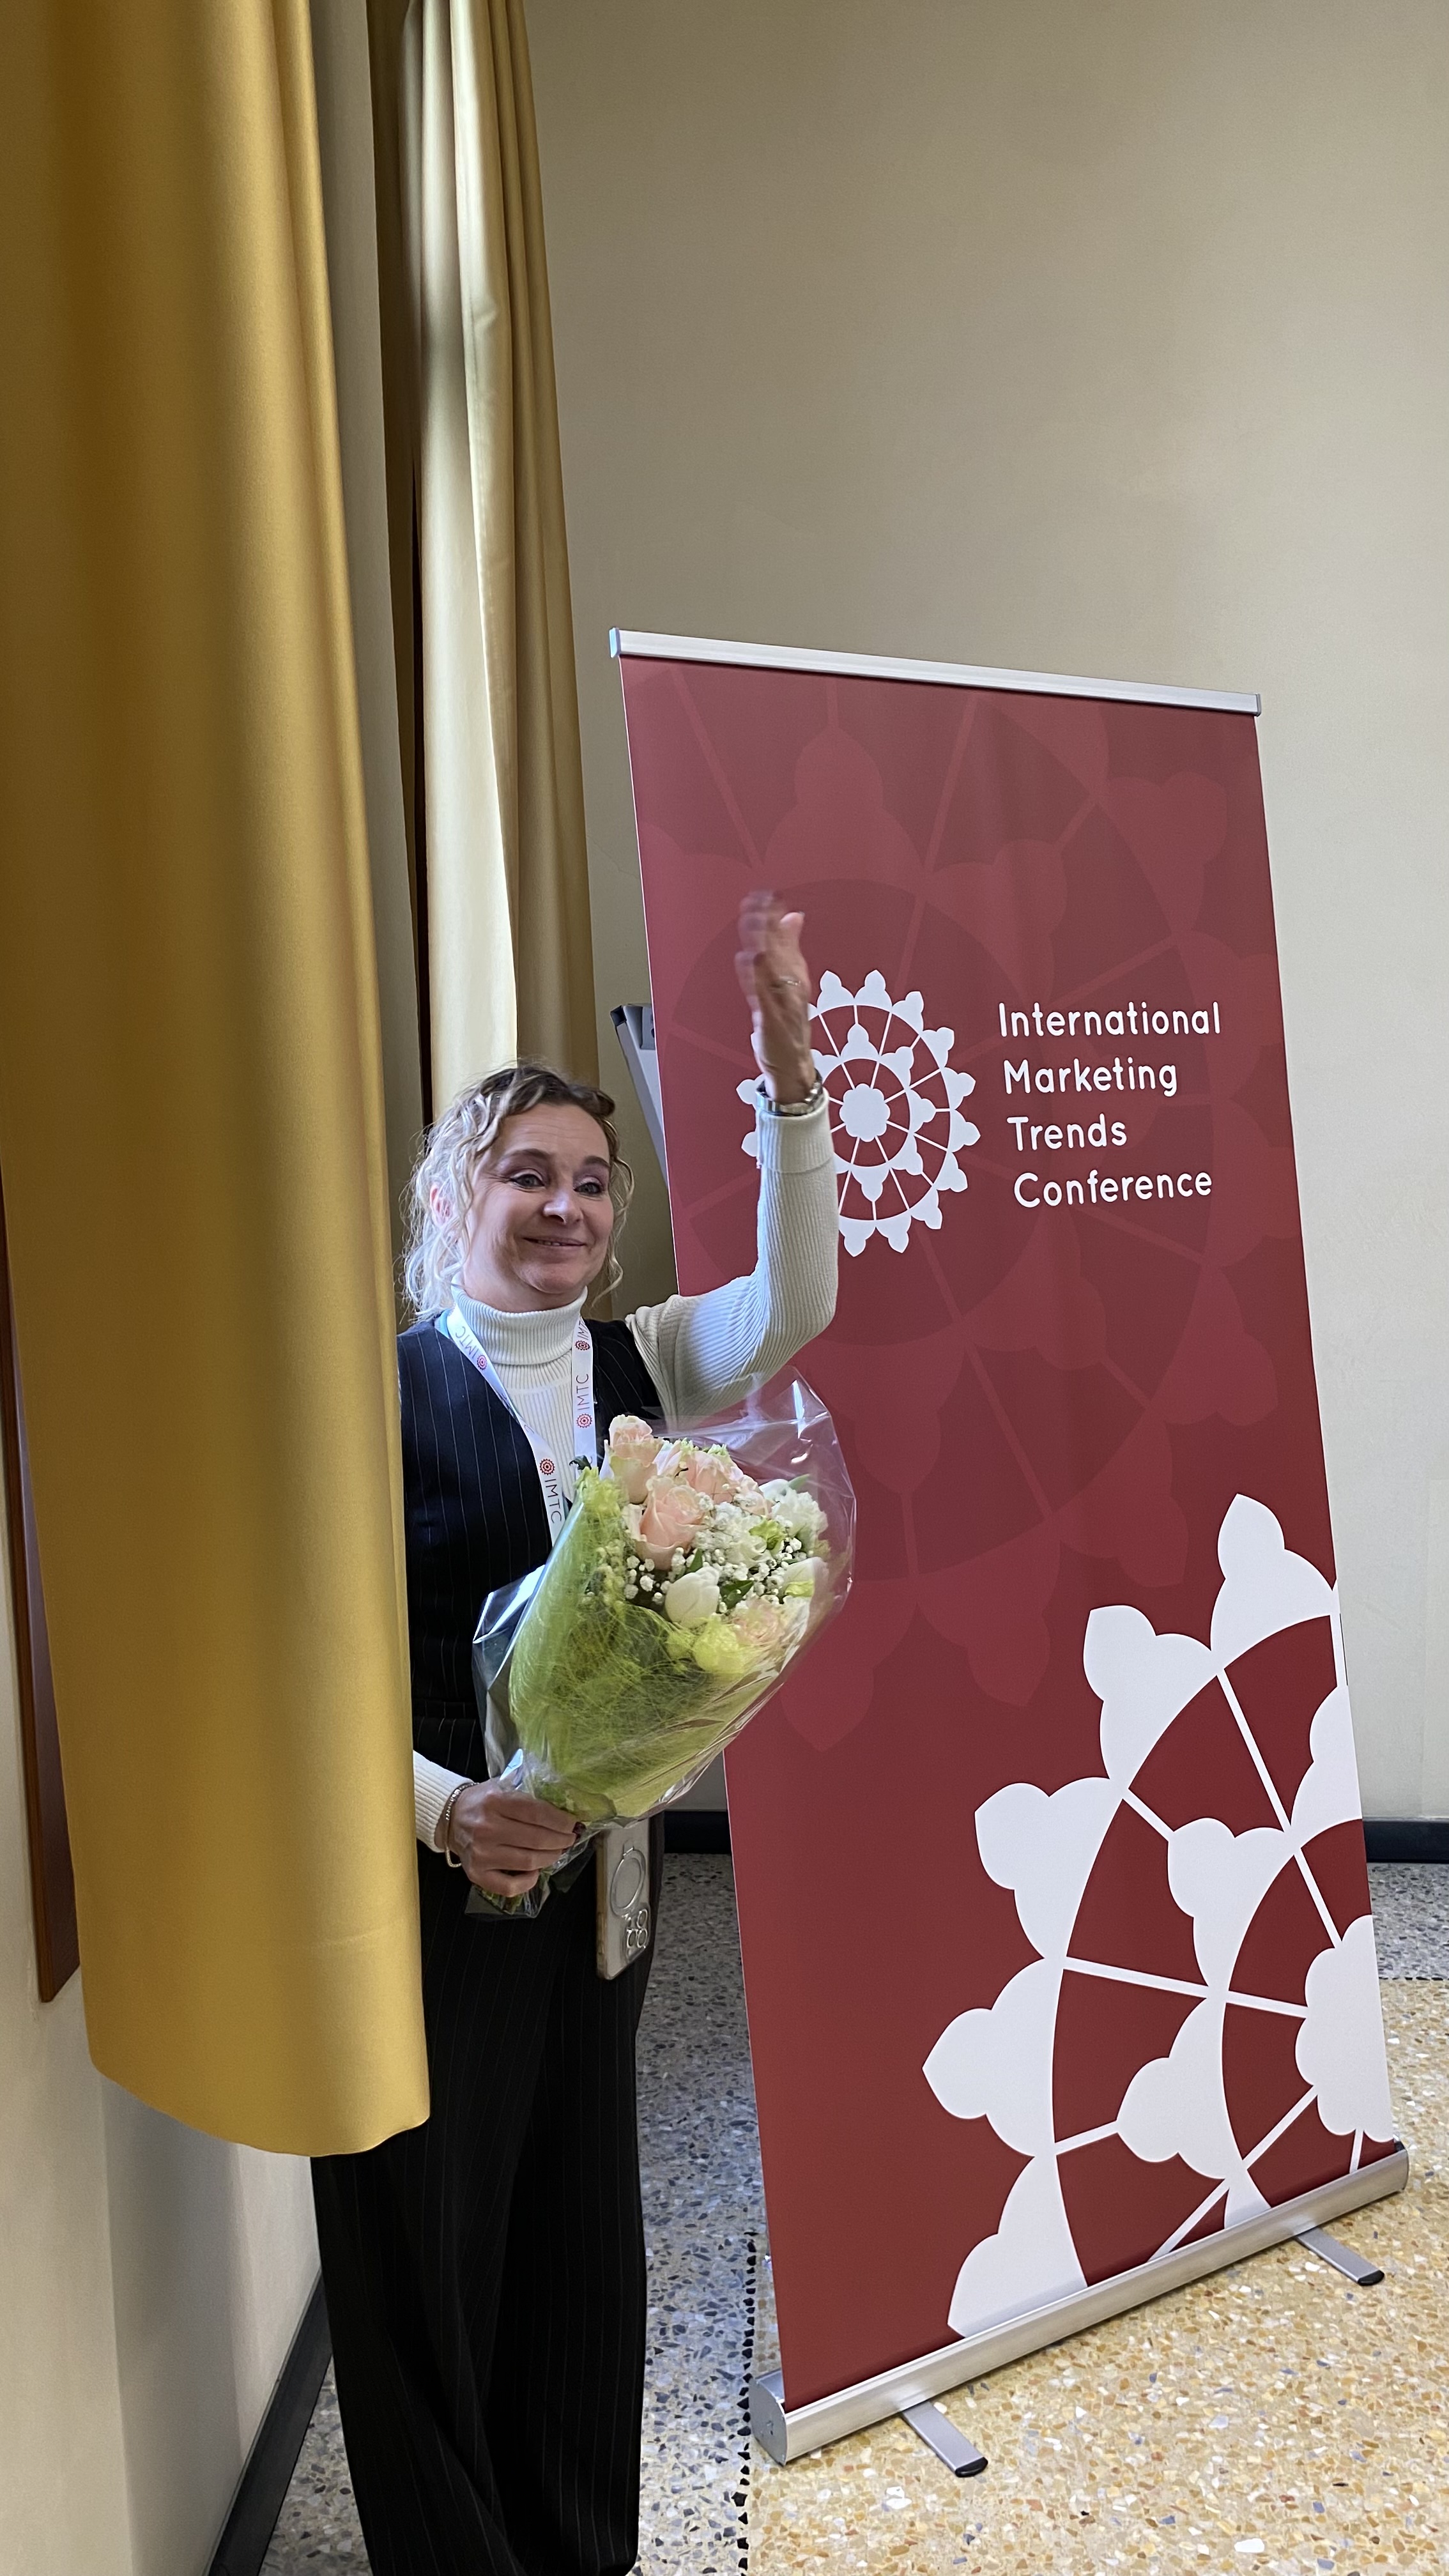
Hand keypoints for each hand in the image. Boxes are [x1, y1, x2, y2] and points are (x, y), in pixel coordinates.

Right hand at [444, 1781, 580, 1897]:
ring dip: (550, 1858)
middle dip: (560, 1840)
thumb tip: (562, 1804)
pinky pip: (509, 1886)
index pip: (536, 1813)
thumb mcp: (501, 1786)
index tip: (572, 1824)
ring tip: (557, 1851)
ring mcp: (481, 1854)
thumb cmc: (481, 1801)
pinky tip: (535, 1871)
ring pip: (528, 1862)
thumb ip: (527, 1792)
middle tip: (569, 1838)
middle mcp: (486, 1828)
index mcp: (494, 1801)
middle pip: (536, 1839)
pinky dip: (527, 1881)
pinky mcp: (476, 1874)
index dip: (560, 1821)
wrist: (450, 1818)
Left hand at [735, 892, 816, 1102]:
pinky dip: (756, 978)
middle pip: (779, 949)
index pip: (785, 939)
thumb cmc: (791, 1024)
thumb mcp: (794, 982)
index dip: (774, 916)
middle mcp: (792, 986)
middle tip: (756, 901)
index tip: (765, 894)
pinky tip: (749, 960)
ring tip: (751, 922)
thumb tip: (793, 915)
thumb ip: (791, 948)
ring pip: (773, 968)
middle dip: (767, 924)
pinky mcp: (772, 1022)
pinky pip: (763, 996)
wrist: (796, 1067)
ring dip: (762, 944)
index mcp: (796, 975)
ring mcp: (783, 1004)